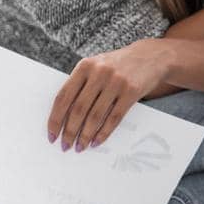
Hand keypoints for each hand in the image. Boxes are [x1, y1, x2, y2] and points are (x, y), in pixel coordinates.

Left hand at [48, 39, 174, 150]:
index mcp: (85, 66)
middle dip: (70, 131)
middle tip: (65, 146)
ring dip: (85, 135)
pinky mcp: (131, 92)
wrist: (151, 57)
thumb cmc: (118, 65)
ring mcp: (116, 82)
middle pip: (78, 109)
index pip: (64, 96)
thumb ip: (81, 85)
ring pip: (95, 116)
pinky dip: (103, 133)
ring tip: (80, 147)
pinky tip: (96, 141)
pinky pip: (114, 118)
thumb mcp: (96, 67)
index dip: (56, 118)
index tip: (52, 134)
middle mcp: (99, 73)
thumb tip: (64, 117)